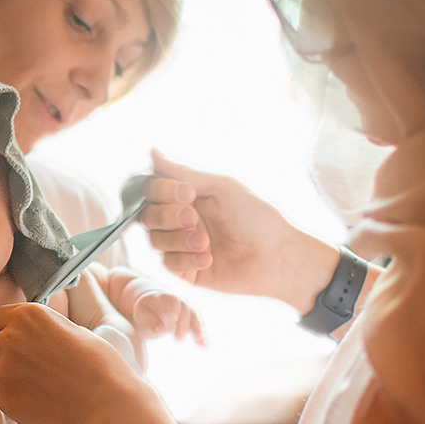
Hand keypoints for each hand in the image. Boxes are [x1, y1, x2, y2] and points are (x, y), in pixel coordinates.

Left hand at [0, 302, 148, 423]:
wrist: (107, 404)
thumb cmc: (99, 365)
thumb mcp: (73, 329)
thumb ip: (44, 328)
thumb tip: (34, 331)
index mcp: (27, 315)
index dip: (5, 330)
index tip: (19, 343)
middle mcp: (8, 338)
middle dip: (11, 356)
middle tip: (43, 370)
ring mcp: (3, 370)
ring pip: (1, 374)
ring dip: (16, 380)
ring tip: (49, 388)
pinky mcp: (4, 400)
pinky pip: (7, 398)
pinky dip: (22, 402)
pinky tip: (47, 404)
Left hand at [130, 287, 205, 344]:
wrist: (154, 305)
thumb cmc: (145, 310)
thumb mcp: (142, 313)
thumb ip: (149, 320)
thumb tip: (159, 330)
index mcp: (164, 297)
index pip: (172, 300)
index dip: (174, 308)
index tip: (173, 319)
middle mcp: (178, 301)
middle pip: (185, 310)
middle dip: (183, 325)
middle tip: (178, 340)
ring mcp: (186, 309)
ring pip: (195, 317)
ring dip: (198, 329)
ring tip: (200, 341)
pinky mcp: (190, 319)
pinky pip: (197, 325)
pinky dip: (201, 334)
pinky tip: (203, 345)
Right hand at [142, 148, 340, 311]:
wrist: (277, 257)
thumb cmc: (257, 217)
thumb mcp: (222, 187)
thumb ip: (184, 172)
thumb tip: (152, 152)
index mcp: (187, 195)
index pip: (152, 189)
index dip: (161, 190)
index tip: (187, 192)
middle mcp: (181, 219)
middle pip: (147, 215)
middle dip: (167, 216)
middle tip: (194, 218)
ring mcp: (182, 245)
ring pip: (154, 240)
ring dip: (178, 239)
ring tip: (206, 241)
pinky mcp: (187, 271)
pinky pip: (168, 264)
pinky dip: (186, 260)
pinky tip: (208, 259)